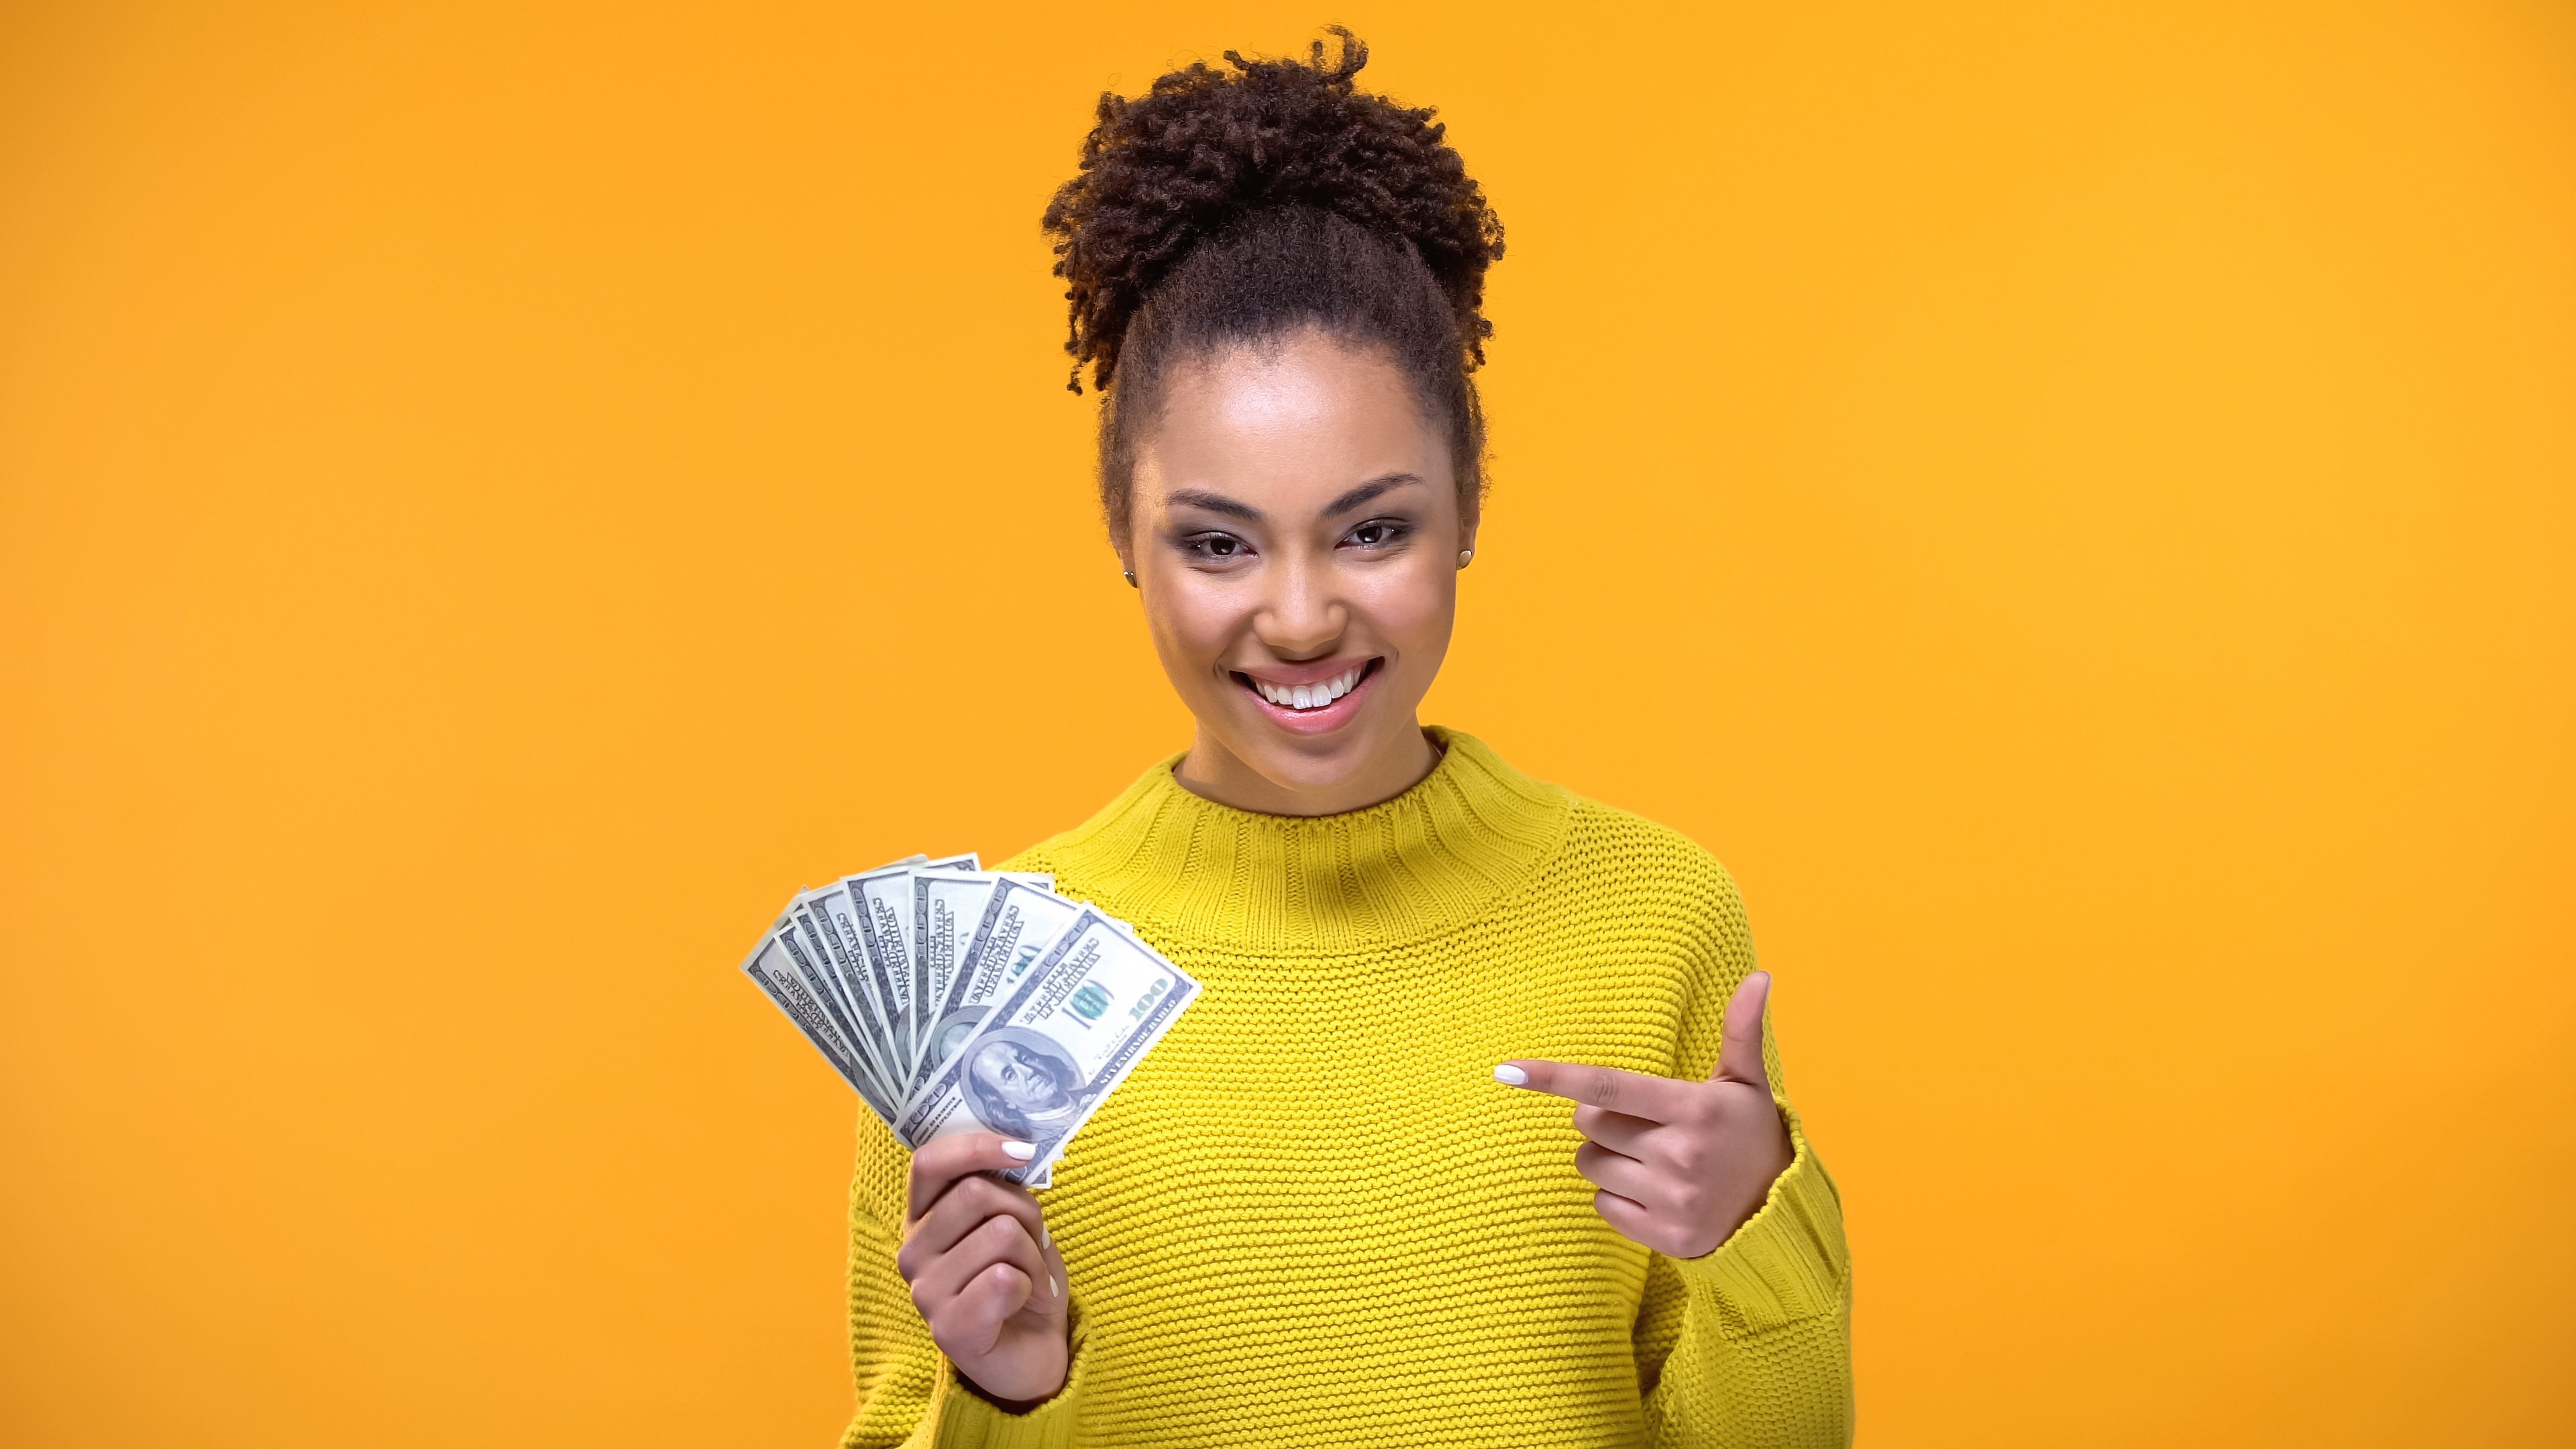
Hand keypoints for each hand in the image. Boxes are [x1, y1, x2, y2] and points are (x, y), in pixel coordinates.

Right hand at [897, 1134, 1070, 1405]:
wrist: (1033, 1352)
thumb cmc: (1022, 1281)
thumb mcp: (1015, 1222)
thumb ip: (1001, 1189)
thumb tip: (1015, 1147)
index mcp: (923, 1218)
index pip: (929, 1162)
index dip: (976, 1146)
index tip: (1022, 1149)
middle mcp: (913, 1251)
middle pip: (976, 1193)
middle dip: (1024, 1211)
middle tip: (1034, 1243)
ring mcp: (924, 1292)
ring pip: (1000, 1233)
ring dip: (1033, 1254)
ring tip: (1030, 1279)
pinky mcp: (947, 1329)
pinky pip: (1005, 1278)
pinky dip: (1031, 1286)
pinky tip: (1022, 1302)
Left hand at [1497, 971, 1793, 1258]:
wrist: (1779, 1214)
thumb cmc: (1751, 1134)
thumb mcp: (1746, 1082)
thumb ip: (1741, 1029)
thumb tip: (1759, 976)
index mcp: (1694, 1109)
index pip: (1609, 1086)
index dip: (1555, 1077)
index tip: (1507, 1071)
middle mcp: (1680, 1155)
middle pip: (1590, 1124)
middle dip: (1601, 1118)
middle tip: (1642, 1122)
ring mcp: (1672, 1200)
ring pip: (1590, 1165)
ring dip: (1607, 1156)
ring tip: (1650, 1158)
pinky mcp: (1665, 1238)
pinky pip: (1602, 1206)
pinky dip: (1617, 1196)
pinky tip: (1653, 1191)